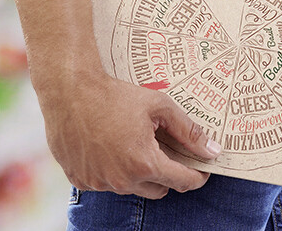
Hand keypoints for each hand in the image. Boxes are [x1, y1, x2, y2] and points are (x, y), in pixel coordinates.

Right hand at [37, 70, 220, 198]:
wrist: (68, 91)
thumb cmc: (114, 96)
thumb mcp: (159, 107)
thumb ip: (189, 131)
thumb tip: (213, 150)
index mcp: (144, 164)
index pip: (183, 182)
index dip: (197, 175)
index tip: (201, 168)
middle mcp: (121, 180)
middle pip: (160, 189)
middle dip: (168, 174)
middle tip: (167, 152)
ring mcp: (99, 183)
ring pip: (133, 188)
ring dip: (139, 174)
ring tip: (134, 145)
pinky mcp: (81, 180)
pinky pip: (107, 184)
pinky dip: (114, 172)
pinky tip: (111, 148)